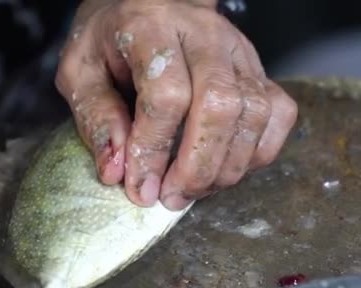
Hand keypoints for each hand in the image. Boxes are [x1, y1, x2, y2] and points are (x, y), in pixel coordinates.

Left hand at [55, 0, 297, 210]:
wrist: (148, 6)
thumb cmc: (111, 40)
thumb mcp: (80, 71)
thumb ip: (96, 118)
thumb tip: (118, 171)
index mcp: (153, 27)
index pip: (167, 94)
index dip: (155, 149)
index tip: (140, 186)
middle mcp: (205, 35)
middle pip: (221, 105)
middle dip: (197, 166)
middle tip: (171, 197)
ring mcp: (240, 51)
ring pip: (255, 114)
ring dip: (227, 166)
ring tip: (194, 188)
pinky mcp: (260, 69)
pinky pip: (279, 113)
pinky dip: (259, 151)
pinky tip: (227, 166)